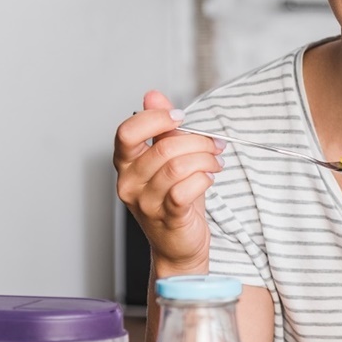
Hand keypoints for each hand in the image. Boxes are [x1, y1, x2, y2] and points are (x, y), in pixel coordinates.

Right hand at [113, 91, 222, 273]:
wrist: (178, 245)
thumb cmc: (173, 199)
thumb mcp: (166, 159)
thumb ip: (160, 128)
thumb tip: (153, 95)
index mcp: (126, 163)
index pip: (127, 132)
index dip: (156, 119)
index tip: (180, 117)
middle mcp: (129, 182)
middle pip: (163, 148)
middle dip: (197, 141)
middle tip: (214, 145)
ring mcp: (146, 202)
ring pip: (177, 167)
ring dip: (205, 159)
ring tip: (216, 162)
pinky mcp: (167, 217)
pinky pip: (185, 190)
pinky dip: (203, 179)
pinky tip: (210, 178)